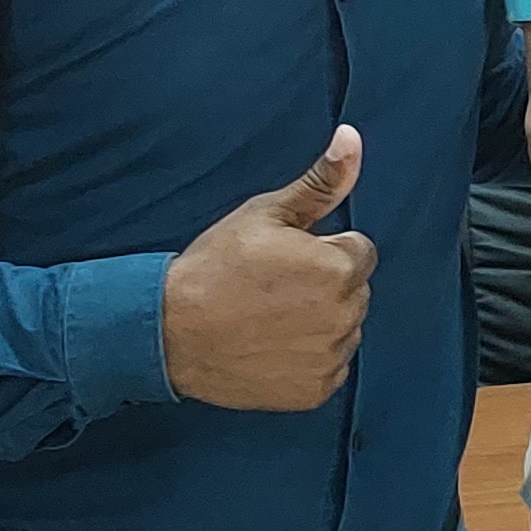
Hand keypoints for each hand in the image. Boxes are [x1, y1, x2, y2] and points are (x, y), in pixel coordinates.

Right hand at [163, 126, 375, 409]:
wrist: (172, 332)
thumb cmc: (216, 267)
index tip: (285, 259)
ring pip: (343, 329)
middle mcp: (346, 315)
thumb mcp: (265, 213)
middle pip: (354, 291)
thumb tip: (352, 138)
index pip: (358, 251)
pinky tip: (271, 346)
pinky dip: (307, 358)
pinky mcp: (316, 391)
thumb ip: (319, 182)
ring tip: (268, 317)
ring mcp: (331, 357)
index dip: (322, 250)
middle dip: (325, 285)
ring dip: (319, 322)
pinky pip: (328, 366)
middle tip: (273, 288)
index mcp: (340, 267)